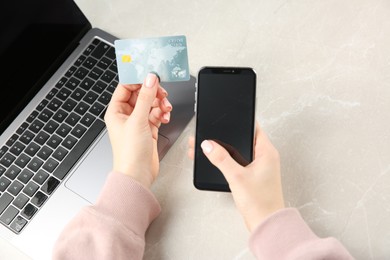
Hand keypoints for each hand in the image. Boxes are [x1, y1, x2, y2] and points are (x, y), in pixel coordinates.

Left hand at [105, 73, 171, 188]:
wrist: (138, 174)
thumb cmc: (130, 153)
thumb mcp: (138, 120)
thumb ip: (146, 97)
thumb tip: (150, 79)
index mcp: (116, 111)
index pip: (126, 87)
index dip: (138, 80)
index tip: (151, 75)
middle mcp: (126, 116)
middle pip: (141, 94)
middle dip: (153, 93)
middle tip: (162, 93)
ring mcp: (138, 122)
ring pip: (151, 104)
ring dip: (160, 104)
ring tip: (165, 108)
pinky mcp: (148, 129)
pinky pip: (156, 114)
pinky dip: (162, 114)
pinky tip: (165, 117)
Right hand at [188, 122, 284, 230]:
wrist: (265, 225)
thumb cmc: (260, 203)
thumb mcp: (237, 177)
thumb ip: (221, 158)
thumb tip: (208, 144)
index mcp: (267, 152)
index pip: (253, 127)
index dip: (240, 121)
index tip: (226, 116)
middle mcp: (264, 157)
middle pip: (242, 139)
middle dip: (224, 136)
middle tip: (210, 132)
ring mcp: (258, 167)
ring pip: (238, 151)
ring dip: (223, 149)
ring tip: (205, 146)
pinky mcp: (252, 176)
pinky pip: (237, 162)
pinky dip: (226, 160)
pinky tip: (214, 161)